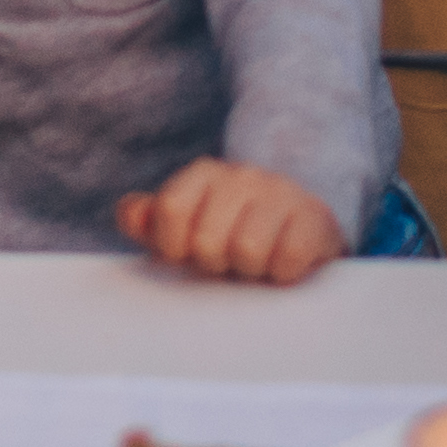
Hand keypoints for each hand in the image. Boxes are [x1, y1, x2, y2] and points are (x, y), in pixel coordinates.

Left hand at [114, 161, 343, 285]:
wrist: (300, 229)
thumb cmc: (231, 234)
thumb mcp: (187, 227)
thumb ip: (150, 221)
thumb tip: (131, 214)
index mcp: (205, 174)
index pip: (170, 209)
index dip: (174, 246)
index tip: (188, 255)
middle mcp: (243, 176)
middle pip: (206, 241)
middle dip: (215, 262)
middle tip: (228, 259)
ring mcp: (282, 193)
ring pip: (247, 251)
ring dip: (250, 270)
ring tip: (255, 261)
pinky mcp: (315, 217)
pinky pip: (287, 258)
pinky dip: (282, 272)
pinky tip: (282, 263)